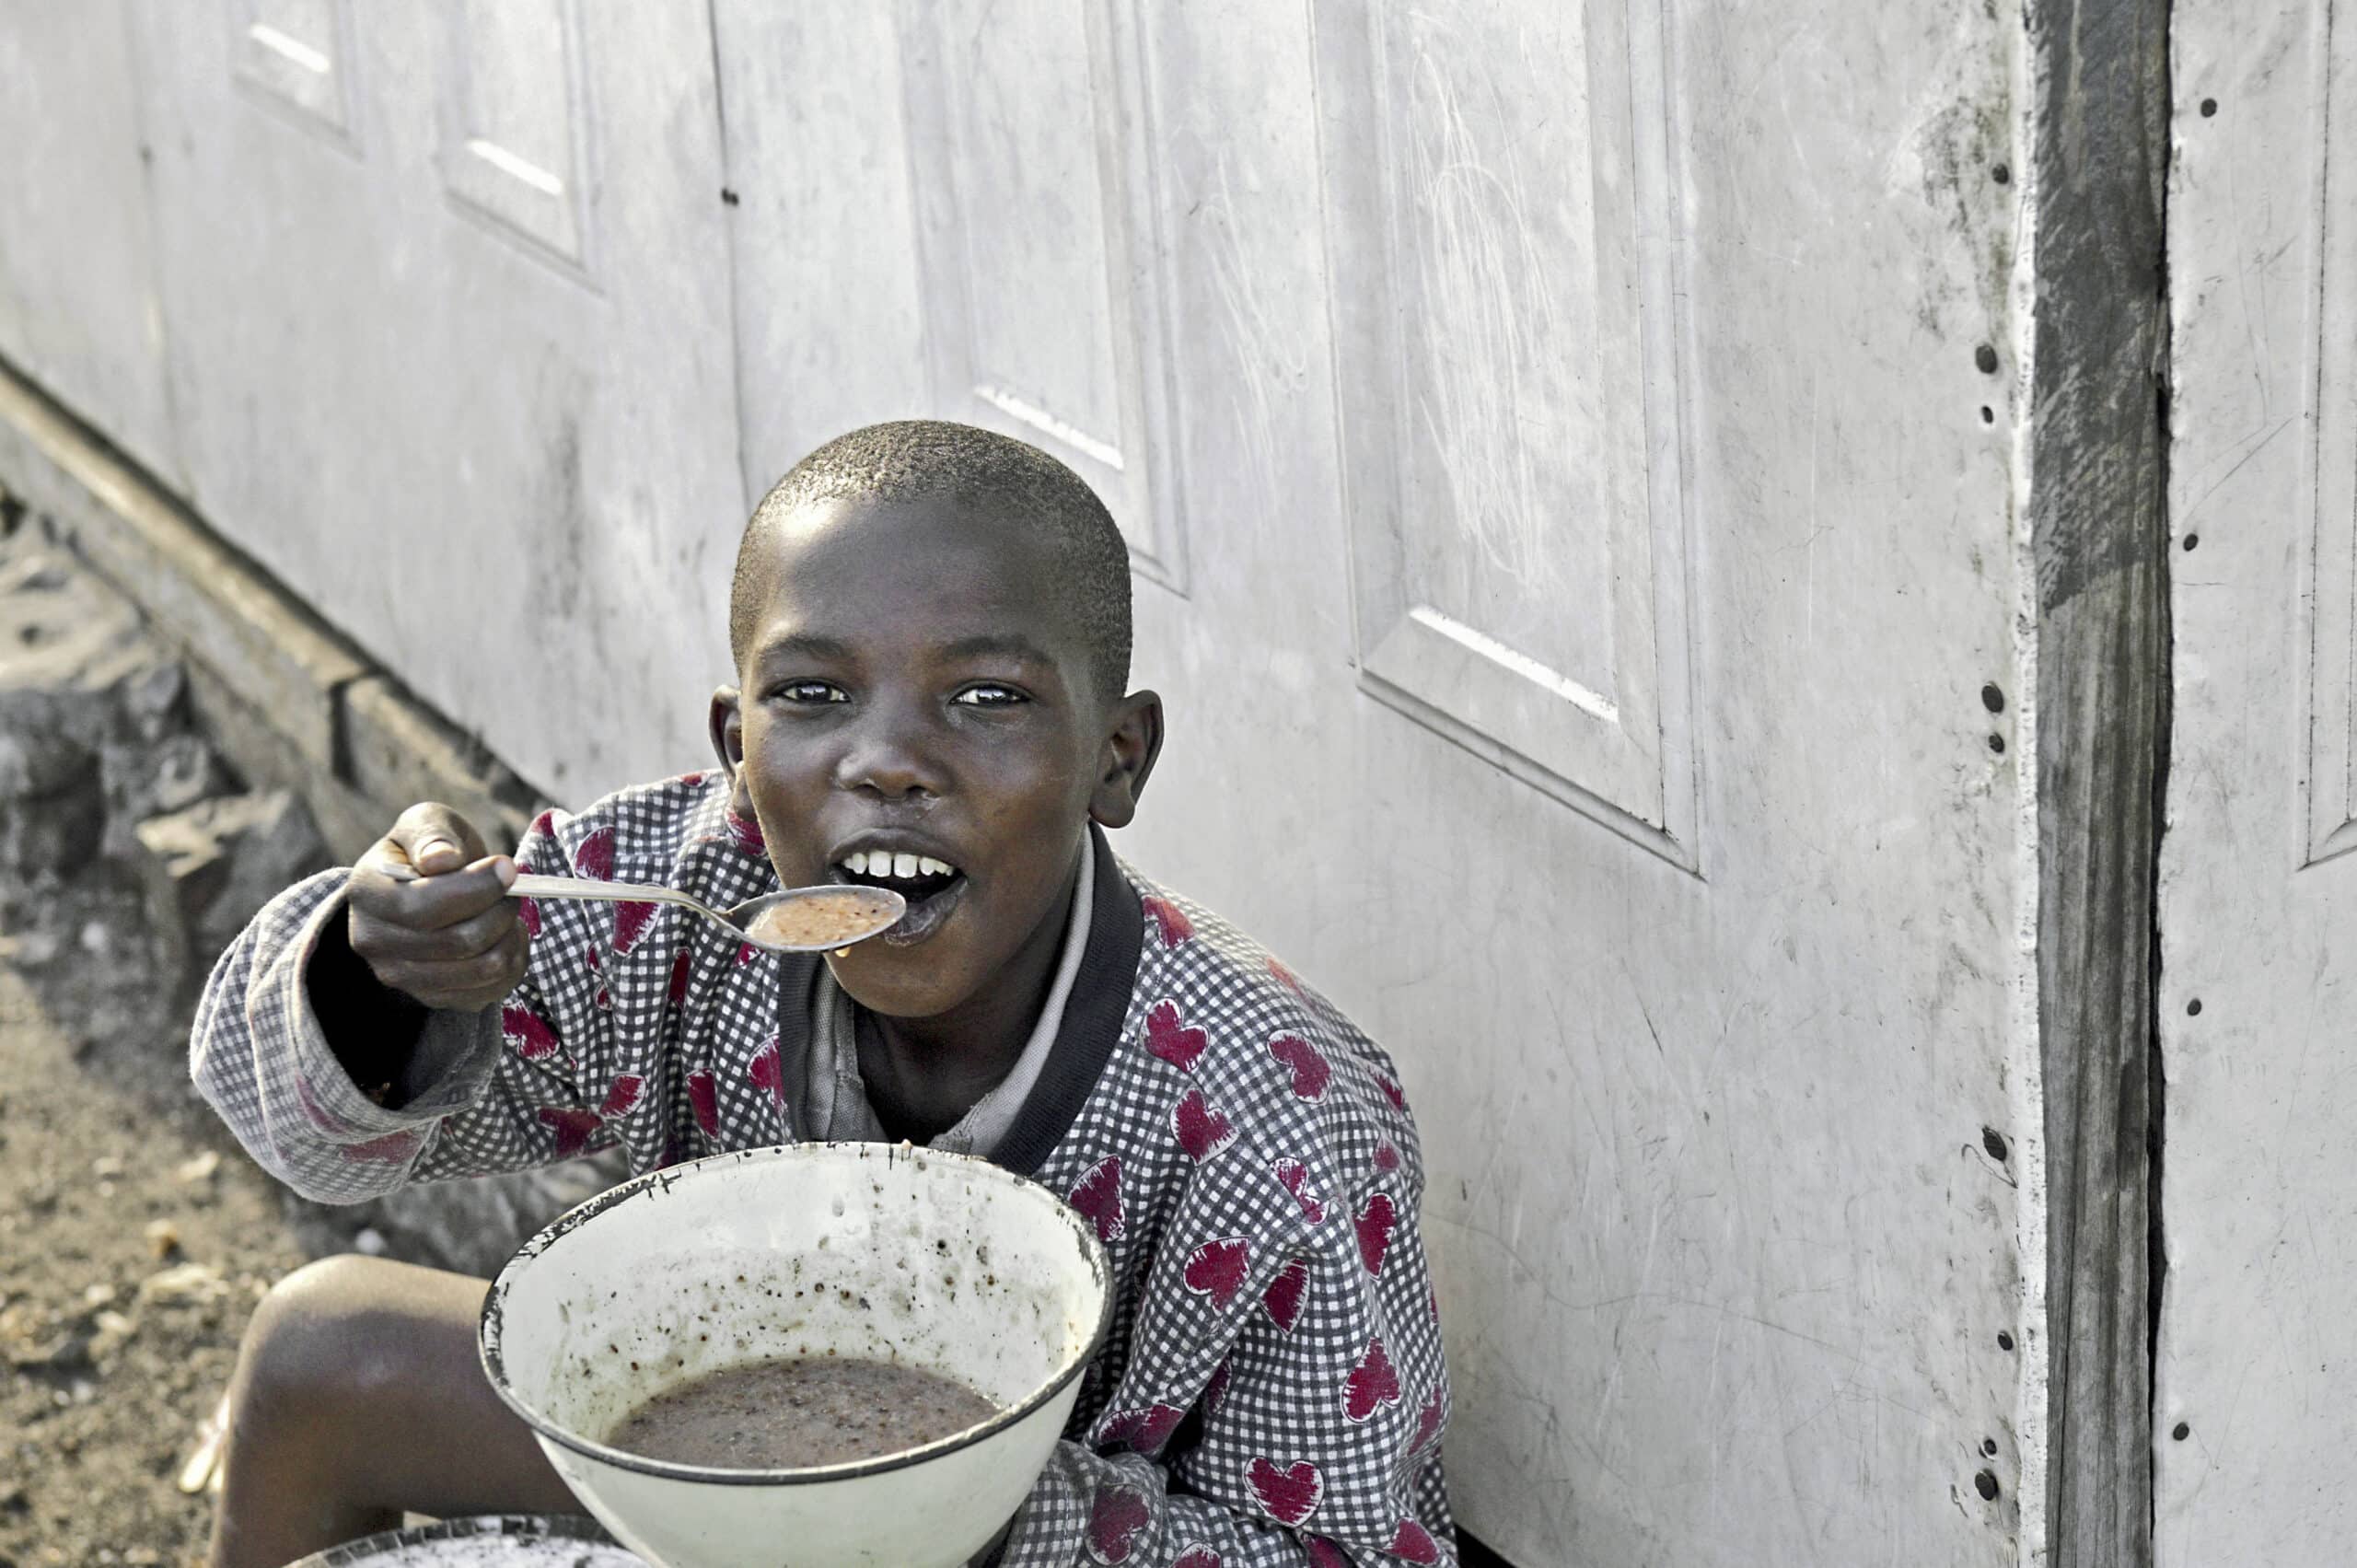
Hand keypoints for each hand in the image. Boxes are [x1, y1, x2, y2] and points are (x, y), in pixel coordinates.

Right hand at [346, 803, 525, 1011]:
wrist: (421, 891)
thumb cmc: (429, 851)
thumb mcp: (427, 824)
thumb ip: (434, 835)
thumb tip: (442, 860)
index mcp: (367, 893)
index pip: (423, 906)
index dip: (476, 889)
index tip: (508, 867)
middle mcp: (374, 942)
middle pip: (459, 941)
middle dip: (500, 910)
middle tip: (513, 889)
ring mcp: (401, 977)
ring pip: (482, 969)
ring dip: (511, 936)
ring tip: (508, 910)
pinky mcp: (434, 998)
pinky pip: (493, 990)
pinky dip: (514, 960)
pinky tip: (505, 935)